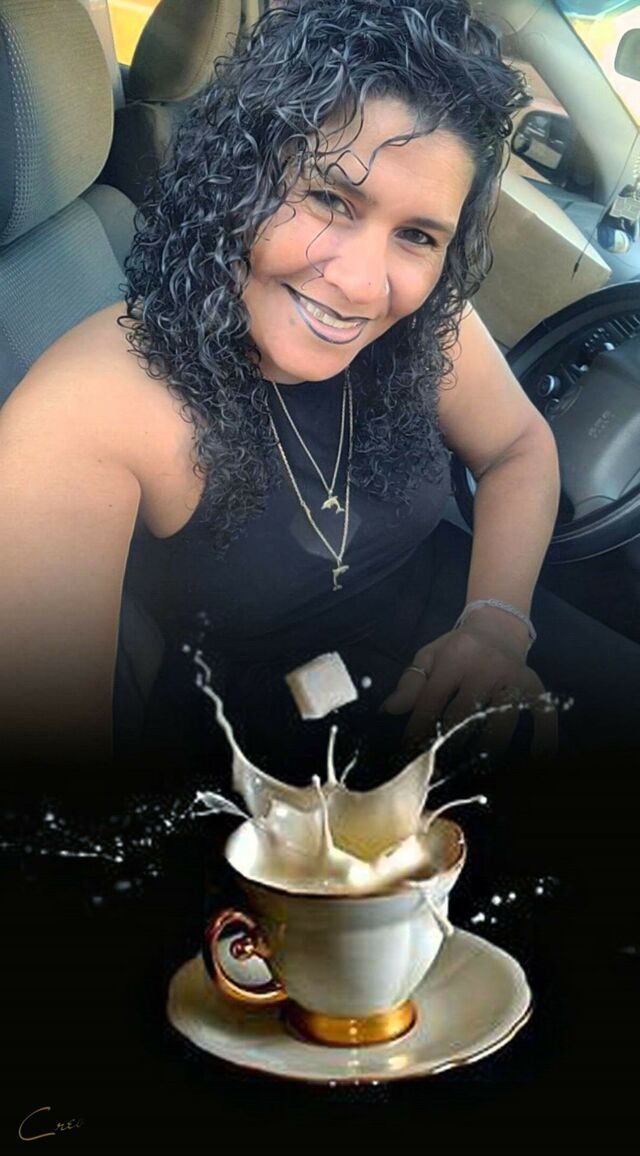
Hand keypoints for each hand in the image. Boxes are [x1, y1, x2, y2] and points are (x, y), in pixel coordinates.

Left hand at [381, 624, 556, 759]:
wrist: (499, 624)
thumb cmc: (458, 647)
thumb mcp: (430, 656)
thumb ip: (411, 682)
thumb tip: (389, 709)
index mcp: (454, 661)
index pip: (432, 701)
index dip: (418, 729)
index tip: (409, 754)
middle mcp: (484, 668)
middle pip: (466, 713)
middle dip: (451, 743)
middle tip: (441, 770)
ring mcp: (511, 677)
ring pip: (501, 719)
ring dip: (491, 747)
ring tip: (481, 770)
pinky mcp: (533, 684)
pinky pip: (542, 712)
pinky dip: (544, 735)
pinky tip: (541, 757)